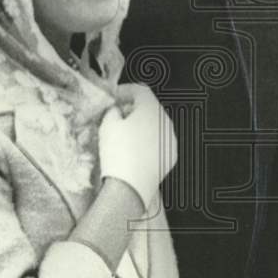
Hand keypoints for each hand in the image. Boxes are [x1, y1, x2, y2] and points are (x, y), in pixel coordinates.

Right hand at [98, 84, 177, 208]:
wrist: (130, 187)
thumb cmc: (118, 152)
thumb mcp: (107, 124)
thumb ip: (113, 111)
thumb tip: (117, 111)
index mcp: (152, 108)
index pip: (139, 90)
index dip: (124, 90)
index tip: (113, 97)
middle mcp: (166, 122)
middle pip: (149, 107)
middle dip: (132, 108)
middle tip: (116, 114)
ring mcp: (170, 140)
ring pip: (155, 125)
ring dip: (141, 125)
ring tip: (124, 134)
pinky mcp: (170, 157)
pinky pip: (158, 142)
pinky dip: (147, 141)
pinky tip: (134, 149)